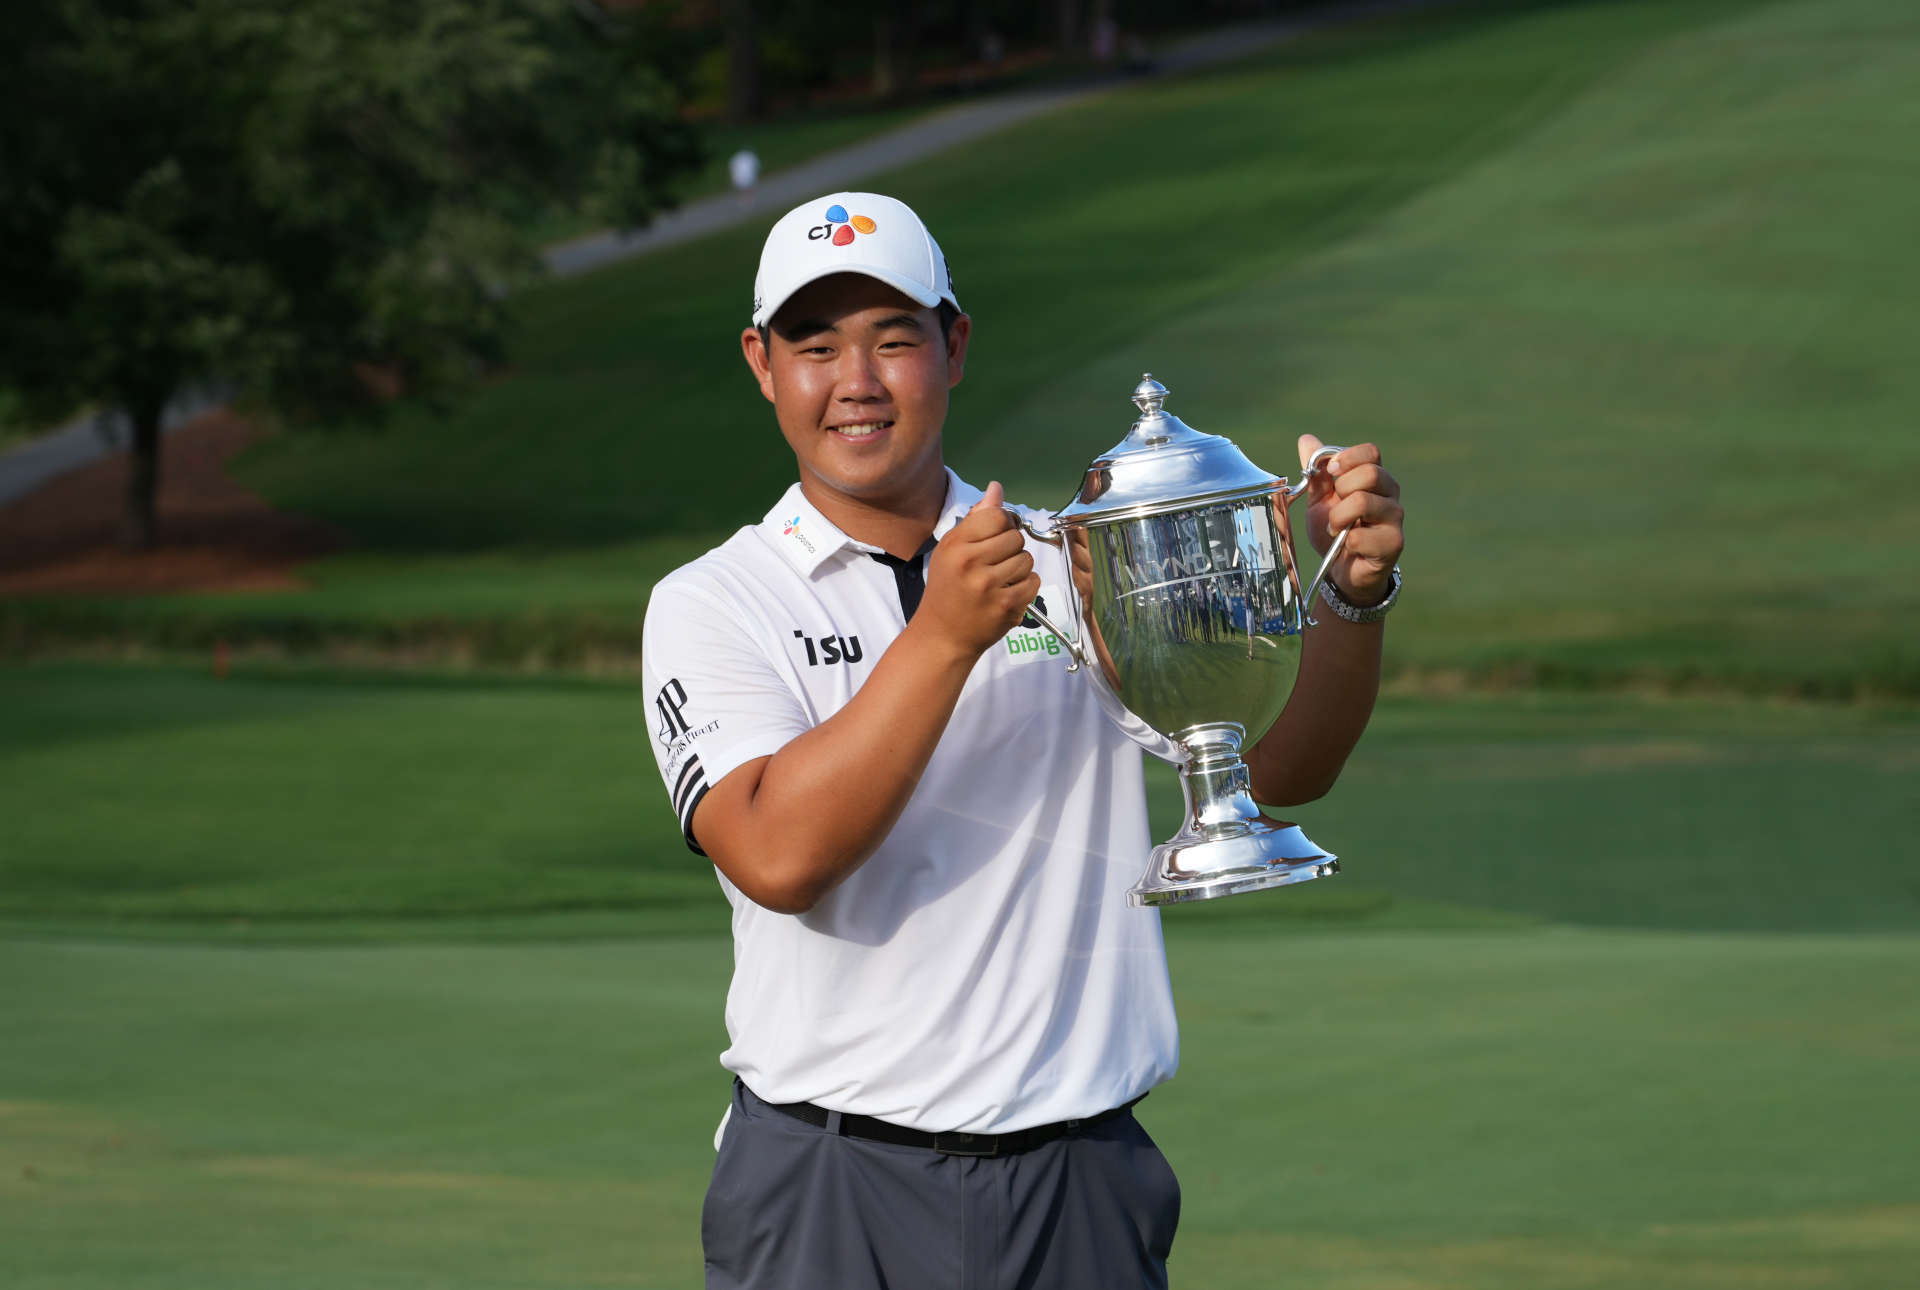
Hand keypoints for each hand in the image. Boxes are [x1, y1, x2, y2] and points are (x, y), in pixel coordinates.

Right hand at [919, 481, 1041, 655]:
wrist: (942, 635)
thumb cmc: (947, 588)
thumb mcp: (951, 549)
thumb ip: (976, 520)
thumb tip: (996, 489)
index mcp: (956, 545)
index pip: (997, 516)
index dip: (1003, 524)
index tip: (995, 538)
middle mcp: (971, 563)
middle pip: (1015, 537)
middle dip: (1011, 548)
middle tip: (995, 564)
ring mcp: (990, 586)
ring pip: (1027, 559)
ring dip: (1019, 568)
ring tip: (1000, 579)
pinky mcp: (1006, 606)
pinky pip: (1033, 582)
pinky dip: (1026, 587)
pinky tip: (1008, 593)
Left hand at [1294, 435, 1403, 605]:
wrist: (1343, 570)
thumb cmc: (1336, 531)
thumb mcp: (1320, 501)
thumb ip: (1316, 474)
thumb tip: (1306, 439)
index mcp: (1375, 478)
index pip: (1371, 452)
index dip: (1346, 458)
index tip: (1329, 473)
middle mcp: (1390, 494)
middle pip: (1370, 473)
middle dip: (1341, 490)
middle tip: (1334, 507)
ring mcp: (1395, 519)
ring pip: (1364, 502)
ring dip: (1338, 517)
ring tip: (1335, 529)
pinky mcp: (1393, 544)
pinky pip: (1361, 535)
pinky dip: (1345, 541)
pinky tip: (1346, 547)